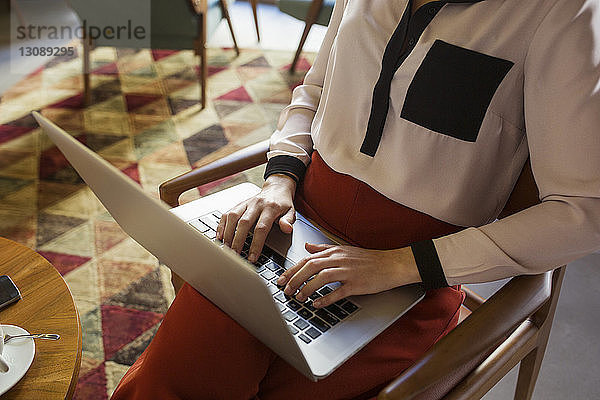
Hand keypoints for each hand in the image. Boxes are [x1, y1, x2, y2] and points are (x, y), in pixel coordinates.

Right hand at [216, 174, 296, 261]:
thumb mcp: (291, 211)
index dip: (256, 244)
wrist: (276, 188)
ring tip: (226, 248)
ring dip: (228, 234)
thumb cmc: (283, 203)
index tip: (252, 257)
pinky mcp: (239, 204)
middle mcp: (256, 204)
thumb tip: (287, 229)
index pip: (261, 228)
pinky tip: (220, 236)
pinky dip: (222, 225)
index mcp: (270, 208)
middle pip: (244, 223)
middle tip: (235, 255)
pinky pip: (227, 213)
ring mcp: (246, 203)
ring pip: (233, 217)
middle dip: (238, 241)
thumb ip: (288, 221)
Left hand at [277, 243, 420, 307]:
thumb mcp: (344, 249)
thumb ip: (323, 248)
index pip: (307, 259)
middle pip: (310, 267)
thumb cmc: (368, 259)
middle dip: (295, 279)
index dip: (292, 269)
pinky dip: (325, 298)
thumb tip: (307, 247)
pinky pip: (338, 292)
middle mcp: (339, 260)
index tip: (281, 279)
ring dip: (307, 288)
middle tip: (286, 290)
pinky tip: (317, 304)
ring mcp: (348, 271)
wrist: (391, 264)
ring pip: (321, 278)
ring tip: (298, 298)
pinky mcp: (357, 284)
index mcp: (334, 252)